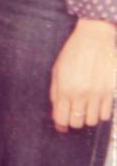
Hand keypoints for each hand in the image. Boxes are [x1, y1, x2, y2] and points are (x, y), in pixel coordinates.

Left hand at [50, 18, 115, 132]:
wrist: (94, 39)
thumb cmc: (73, 53)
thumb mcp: (57, 70)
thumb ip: (55, 91)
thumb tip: (57, 109)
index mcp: (64, 90)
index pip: (61, 119)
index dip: (60, 126)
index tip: (62, 127)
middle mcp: (80, 94)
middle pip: (77, 122)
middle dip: (74, 122)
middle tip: (74, 116)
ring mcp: (96, 94)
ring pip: (92, 121)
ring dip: (88, 118)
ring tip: (86, 110)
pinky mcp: (110, 91)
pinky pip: (106, 114)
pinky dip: (101, 114)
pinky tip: (97, 105)